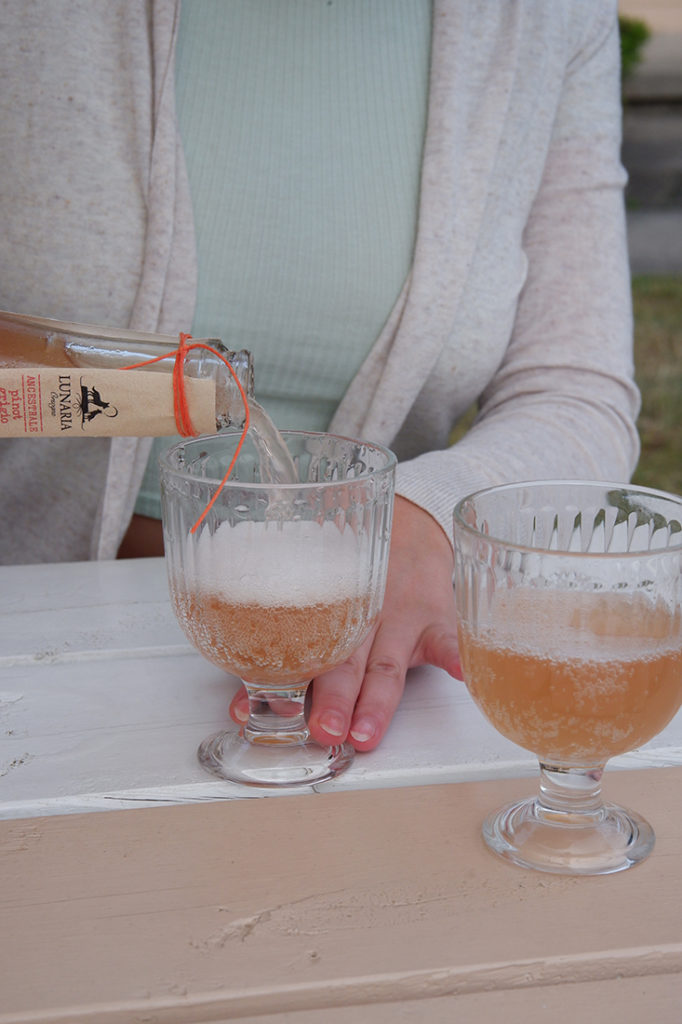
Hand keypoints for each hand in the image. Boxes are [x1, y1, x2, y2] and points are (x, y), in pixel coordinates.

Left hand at [229, 496, 461, 750]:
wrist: (408, 529)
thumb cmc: (356, 572)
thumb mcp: (317, 593)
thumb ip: (286, 642)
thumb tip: (241, 701)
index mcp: (326, 616)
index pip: (302, 656)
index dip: (285, 686)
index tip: (268, 711)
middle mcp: (361, 618)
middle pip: (344, 665)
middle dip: (333, 700)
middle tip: (322, 730)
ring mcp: (402, 619)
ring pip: (387, 665)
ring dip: (377, 700)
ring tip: (366, 731)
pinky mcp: (438, 620)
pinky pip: (449, 638)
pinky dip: (454, 655)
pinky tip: (457, 671)